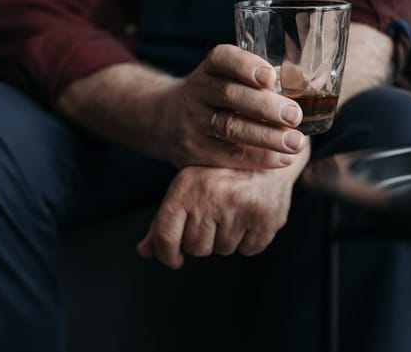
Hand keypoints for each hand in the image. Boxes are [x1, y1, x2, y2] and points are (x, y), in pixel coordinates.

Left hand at [137, 156, 304, 268]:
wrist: (266, 150)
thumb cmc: (218, 172)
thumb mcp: (187, 187)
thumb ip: (163, 220)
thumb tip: (144, 252)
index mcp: (186, 186)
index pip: (166, 236)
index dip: (166, 255)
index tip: (173, 260)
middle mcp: (211, 196)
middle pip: (195, 248)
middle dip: (201, 241)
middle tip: (212, 219)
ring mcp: (241, 207)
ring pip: (222, 250)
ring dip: (225, 239)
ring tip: (233, 212)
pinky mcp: (266, 218)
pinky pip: (248, 250)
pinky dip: (247, 240)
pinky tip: (250, 216)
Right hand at [160, 44, 305, 169]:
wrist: (167, 122)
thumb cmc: (214, 98)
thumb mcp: (225, 79)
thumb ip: (258, 80)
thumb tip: (303, 83)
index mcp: (208, 70)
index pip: (221, 60)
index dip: (245, 66)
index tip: (270, 77)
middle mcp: (196, 93)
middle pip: (229, 95)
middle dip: (265, 106)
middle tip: (294, 115)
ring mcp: (192, 123)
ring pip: (228, 128)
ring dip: (267, 136)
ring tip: (296, 142)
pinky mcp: (193, 151)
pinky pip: (227, 155)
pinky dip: (258, 158)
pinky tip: (283, 159)